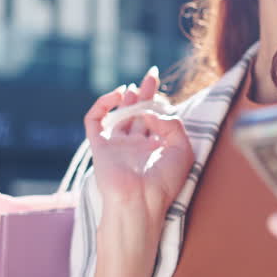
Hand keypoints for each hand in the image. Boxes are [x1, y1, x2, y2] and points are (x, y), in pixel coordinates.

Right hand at [84, 67, 192, 232]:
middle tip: (152, 75)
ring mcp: (117, 146)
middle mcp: (136, 147)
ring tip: (135, 88)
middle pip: (139, 114)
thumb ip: (171, 123)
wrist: (140, 201)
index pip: (156, 120)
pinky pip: (94, 121)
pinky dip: (102, 105)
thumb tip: (150, 111)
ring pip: (119, 115)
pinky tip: (117, 97)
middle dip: (145, 94)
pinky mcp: (99, 147)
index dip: (159, 102)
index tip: (162, 86)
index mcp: (156, 149)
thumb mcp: (182, 149)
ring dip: (127, 99)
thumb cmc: (164, 181)